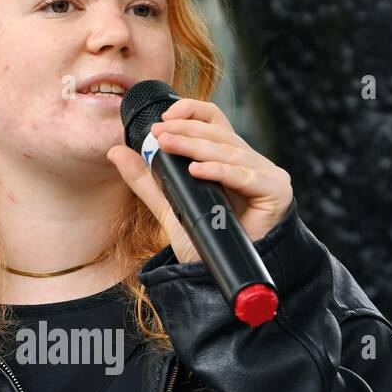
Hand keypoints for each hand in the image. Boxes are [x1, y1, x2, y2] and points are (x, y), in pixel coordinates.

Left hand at [106, 96, 292, 260]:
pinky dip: (220, 171)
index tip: (163, 120)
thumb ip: (147, 180)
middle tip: (158, 134)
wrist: (219, 279)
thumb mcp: (169, 206)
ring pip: (229, 151)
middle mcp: (249, 162)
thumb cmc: (204, 243)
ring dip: (195, 146)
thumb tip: (115, 152)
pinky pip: (246, 175)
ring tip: (167, 145)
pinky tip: (196, 170)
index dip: (191, 112)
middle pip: (219, 133)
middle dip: (186, 131)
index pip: (213, 121)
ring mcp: (265, 174)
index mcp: (228, 159)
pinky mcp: (275, 190)